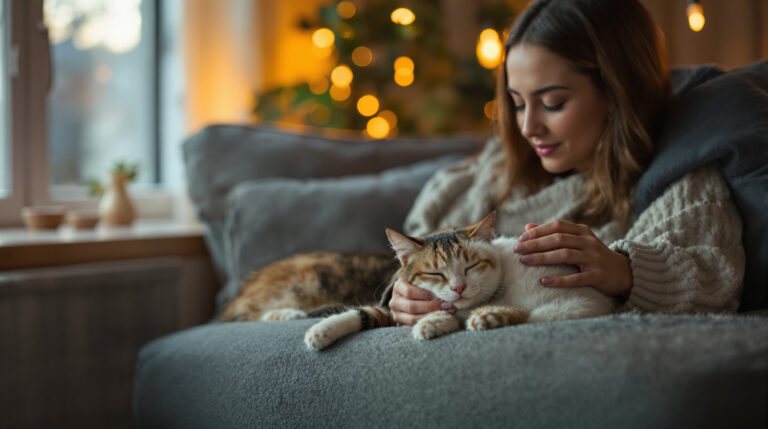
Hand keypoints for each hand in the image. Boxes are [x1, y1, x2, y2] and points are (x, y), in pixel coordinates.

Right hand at [388, 278, 453, 325]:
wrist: (408, 299)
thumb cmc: (419, 286)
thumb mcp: (419, 279)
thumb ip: (427, 276)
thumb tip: (441, 276)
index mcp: (398, 286)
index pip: (410, 291)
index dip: (426, 295)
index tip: (442, 295)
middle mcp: (395, 300)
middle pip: (412, 306)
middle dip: (431, 307)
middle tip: (447, 306)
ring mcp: (396, 314)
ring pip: (412, 319)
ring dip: (430, 317)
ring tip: (446, 313)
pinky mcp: (400, 324)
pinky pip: (412, 328)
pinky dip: (425, 325)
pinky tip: (436, 321)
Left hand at [514, 220, 631, 297]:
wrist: (623, 272)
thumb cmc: (593, 256)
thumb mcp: (576, 241)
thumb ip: (554, 234)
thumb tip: (527, 227)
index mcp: (582, 231)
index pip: (557, 226)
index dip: (538, 231)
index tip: (520, 239)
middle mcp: (589, 242)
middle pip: (558, 239)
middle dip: (535, 244)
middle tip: (518, 250)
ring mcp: (594, 258)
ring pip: (565, 255)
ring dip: (542, 258)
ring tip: (524, 261)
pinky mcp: (598, 275)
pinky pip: (576, 278)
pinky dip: (559, 280)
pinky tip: (543, 281)